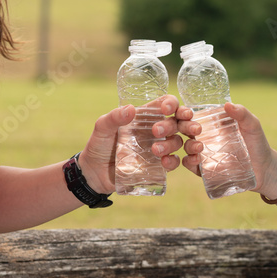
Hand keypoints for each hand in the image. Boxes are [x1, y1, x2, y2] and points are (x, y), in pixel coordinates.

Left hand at [78, 95, 194, 193]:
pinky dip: (173, 161)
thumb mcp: (102, 128)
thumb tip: (130, 109)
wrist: (94, 173)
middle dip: (182, 124)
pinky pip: (173, 162)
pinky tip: (164, 163)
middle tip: (166, 131)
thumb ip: (113, 118)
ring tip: (155, 150)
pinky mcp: (157, 165)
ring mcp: (158, 148)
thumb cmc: (98, 145)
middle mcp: (155, 130)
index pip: (166, 104)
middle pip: (177, 122)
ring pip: (177, 141)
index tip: (166, 109)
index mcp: (145, 117)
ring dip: (171, 144)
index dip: (171, 104)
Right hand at [182, 102, 276, 193]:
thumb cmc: (257, 143)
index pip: (193, 115)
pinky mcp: (205, 169)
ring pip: (187, 147)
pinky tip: (196, 160)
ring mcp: (204, 153)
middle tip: (195, 130)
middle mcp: (205, 137)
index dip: (185, 113)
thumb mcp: (252, 125)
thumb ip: (242, 114)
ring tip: (199, 147)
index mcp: (212, 124)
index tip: (188, 113)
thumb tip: (227, 104)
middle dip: (184, 127)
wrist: (264, 169)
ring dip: (188, 146)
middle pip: (185, 130)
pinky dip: (189, 162)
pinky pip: (191, 165)